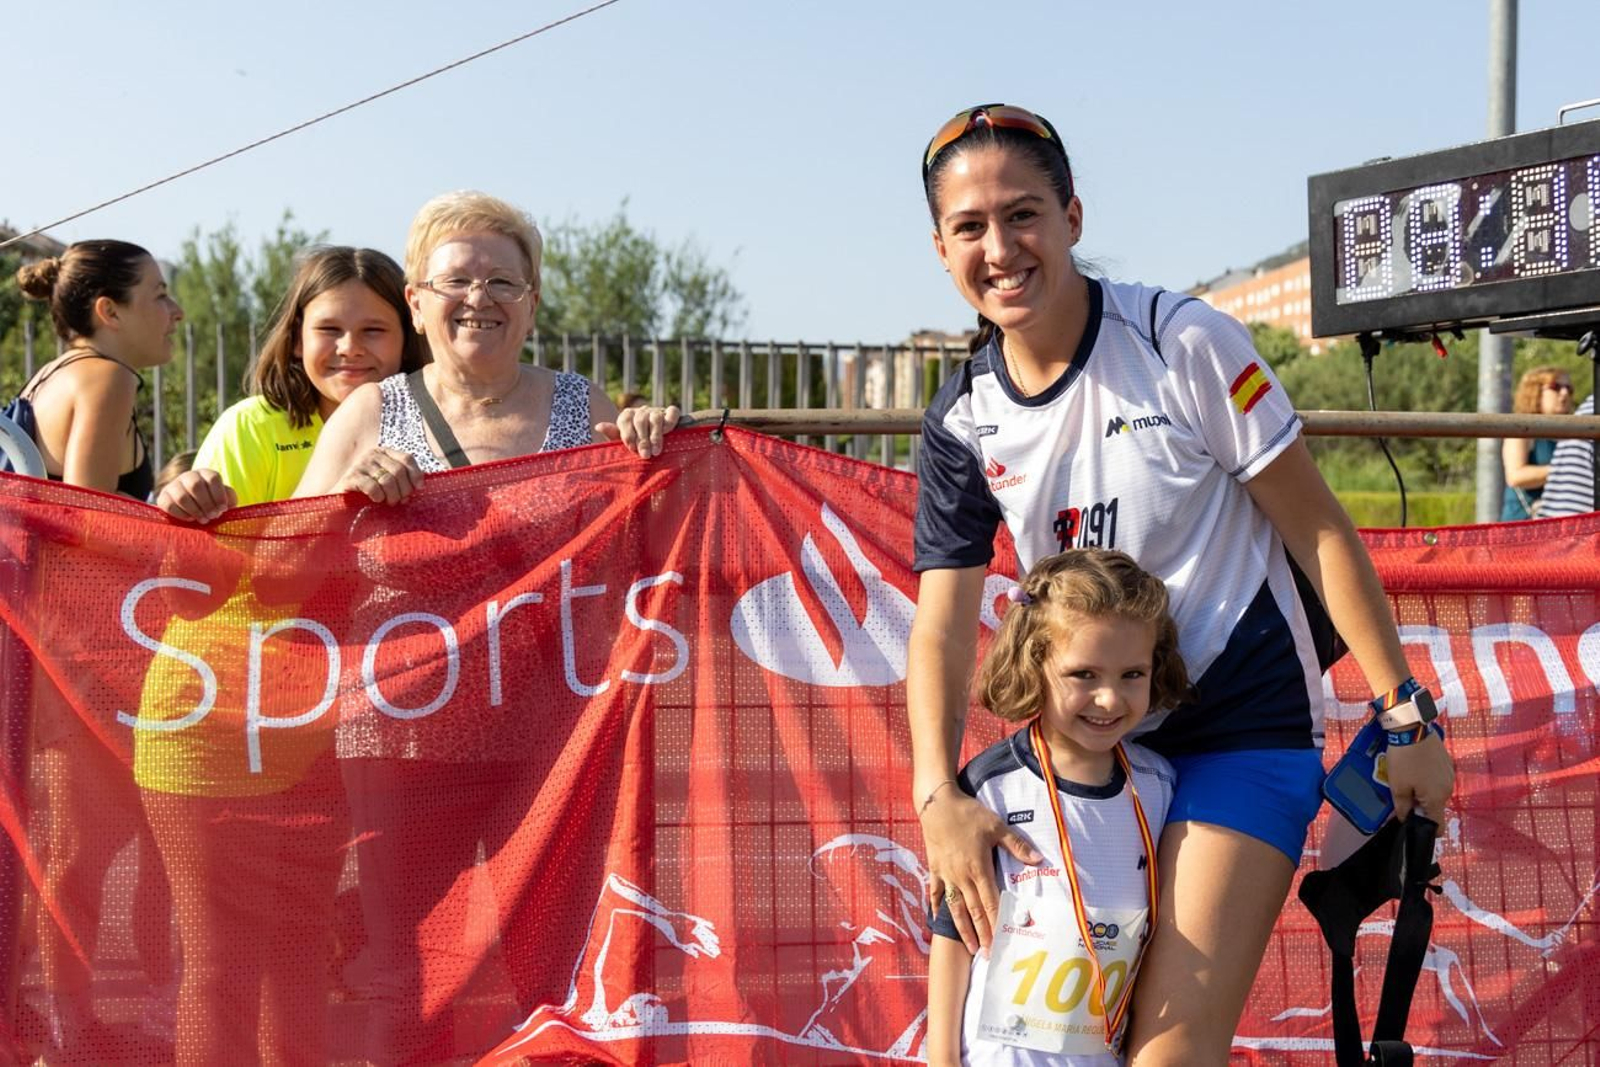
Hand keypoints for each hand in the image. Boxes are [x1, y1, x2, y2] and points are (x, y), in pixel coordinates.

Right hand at [156, 468, 236, 523]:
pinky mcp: (163, 497)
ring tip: (203, 520)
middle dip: (206, 504)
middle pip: (195, 485)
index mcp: (206, 473)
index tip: (223, 509)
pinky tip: (190, 519)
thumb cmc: (213, 505)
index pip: (212, 478)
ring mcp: (173, 485)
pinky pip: (169, 505)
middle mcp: (188, 476)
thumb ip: (229, 499)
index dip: (219, 495)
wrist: (193, 512)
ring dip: (195, 511)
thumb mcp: (225, 500)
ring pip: (182, 496)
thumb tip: (227, 504)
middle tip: (213, 516)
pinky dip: (182, 515)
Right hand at [335, 448, 424, 504]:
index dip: (416, 474)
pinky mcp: (351, 477)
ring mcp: (360, 464)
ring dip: (393, 496)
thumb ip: (403, 479)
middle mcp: (372, 455)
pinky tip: (376, 500)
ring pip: (388, 480)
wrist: (343, 501)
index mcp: (384, 453)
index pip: (407, 458)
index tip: (419, 489)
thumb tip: (420, 485)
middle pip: (399, 471)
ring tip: (390, 502)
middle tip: (401, 500)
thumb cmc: (370, 493)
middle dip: (404, 489)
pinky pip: (373, 487)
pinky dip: (379, 496)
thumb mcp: (389, 482)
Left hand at [597, 405, 680, 458]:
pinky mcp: (670, 413)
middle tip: (645, 455)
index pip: (625, 421)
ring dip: (656, 436)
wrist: (655, 445)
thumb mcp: (622, 442)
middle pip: (640, 420)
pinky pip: (672, 412)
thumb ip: (612, 435)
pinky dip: (670, 421)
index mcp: (626, 416)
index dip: (628, 435)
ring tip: (656, 452)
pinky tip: (669, 433)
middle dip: (642, 440)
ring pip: (655, 418)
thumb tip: (598, 426)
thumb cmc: (636, 445)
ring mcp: (656, 411)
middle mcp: (641, 411)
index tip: (632, 450)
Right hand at [919, 787, 1042, 953]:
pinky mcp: (935, 869)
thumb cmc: (969, 814)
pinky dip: (937, 908)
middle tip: (989, 954)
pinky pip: (936, 893)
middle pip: (974, 911)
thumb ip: (1016, 845)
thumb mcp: (996, 826)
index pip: (990, 902)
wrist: (937, 804)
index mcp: (979, 868)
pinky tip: (937, 921)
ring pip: (955, 908)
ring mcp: (946, 875)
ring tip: (970, 947)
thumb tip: (1037, 860)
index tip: (1001, 941)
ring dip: (963, 929)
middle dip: (983, 934)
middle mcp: (962, 877)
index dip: (996, 923)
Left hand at [1386, 729, 1453, 820]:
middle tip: (1403, 797)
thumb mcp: (1397, 786)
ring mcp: (1450, 775)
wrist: (1413, 729)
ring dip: (1424, 791)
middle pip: (1436, 807)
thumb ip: (1403, 807)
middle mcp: (1448, 789)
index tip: (1413, 823)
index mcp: (1437, 799)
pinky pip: (1438, 778)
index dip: (1425, 829)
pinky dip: (1428, 779)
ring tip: (1407, 780)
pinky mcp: (1447, 763)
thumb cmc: (1404, 760)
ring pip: (1437, 792)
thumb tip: (1406, 819)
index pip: (1438, 825)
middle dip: (1421, 806)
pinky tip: (1415, 769)